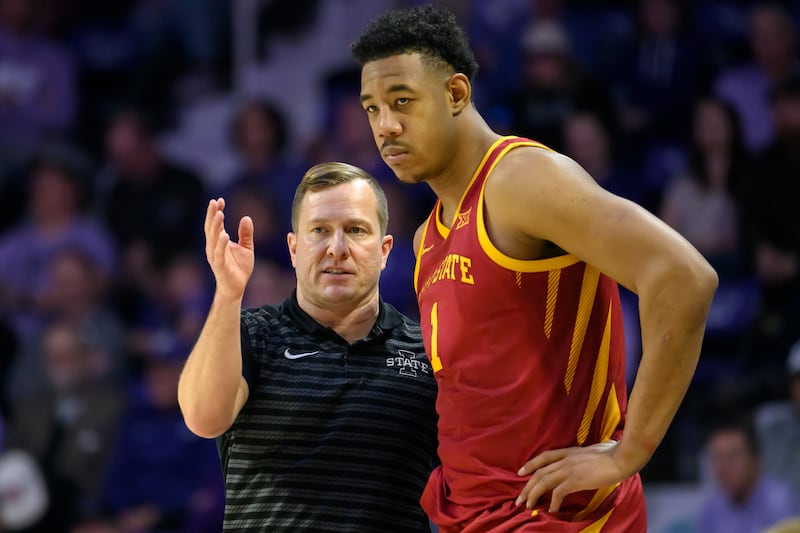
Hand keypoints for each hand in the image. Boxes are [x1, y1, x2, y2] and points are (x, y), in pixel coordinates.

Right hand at [204, 198, 254, 298]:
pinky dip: (221, 244)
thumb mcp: (246, 248)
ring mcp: (215, 256)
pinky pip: (219, 254)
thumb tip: (246, 218)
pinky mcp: (220, 266)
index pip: (216, 224)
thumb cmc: (239, 268)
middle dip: (212, 215)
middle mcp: (214, 247)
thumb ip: (246, 234)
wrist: (237, 287)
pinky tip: (224, 235)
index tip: (219, 200)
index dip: (216, 212)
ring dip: (215, 226)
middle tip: (214, 202)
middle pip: (211, 228)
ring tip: (219, 214)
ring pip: (213, 239)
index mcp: (219, 242)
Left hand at [515, 440, 630, 511]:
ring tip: (529, 506)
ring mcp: (569, 469)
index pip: (544, 456)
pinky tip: (552, 510)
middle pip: (539, 472)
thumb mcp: (594, 450)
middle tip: (520, 498)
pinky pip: (558, 493)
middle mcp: (565, 459)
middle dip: (527, 486)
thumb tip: (589, 457)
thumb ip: (585, 454)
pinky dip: (553, 503)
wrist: (621, 457)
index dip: (530, 464)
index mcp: (569, 451)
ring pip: (544, 482)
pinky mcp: (576, 480)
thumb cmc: (613, 453)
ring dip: (534, 495)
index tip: (521, 472)